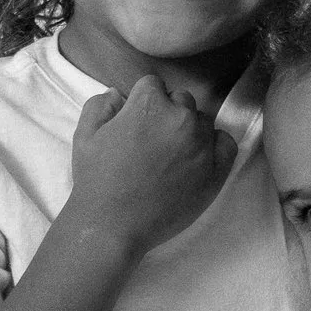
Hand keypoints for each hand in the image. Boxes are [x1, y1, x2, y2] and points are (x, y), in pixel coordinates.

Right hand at [67, 79, 237, 256]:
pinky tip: (197, 158)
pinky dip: (214, 145)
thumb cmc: (96, 181)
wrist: (114, 226)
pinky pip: (226, 143)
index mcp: (148, 104)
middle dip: (167, 113)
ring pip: (201, 120)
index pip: (153, 85)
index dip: (142, 101)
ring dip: (189, 130)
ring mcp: (201, 143)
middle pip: (180, 100)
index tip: (137, 121)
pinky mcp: (216, 169)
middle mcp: (180, 118)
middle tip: (152, 141)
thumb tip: (118, 93)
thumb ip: (100, 105)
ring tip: (171, 155)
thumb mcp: (85, 136)